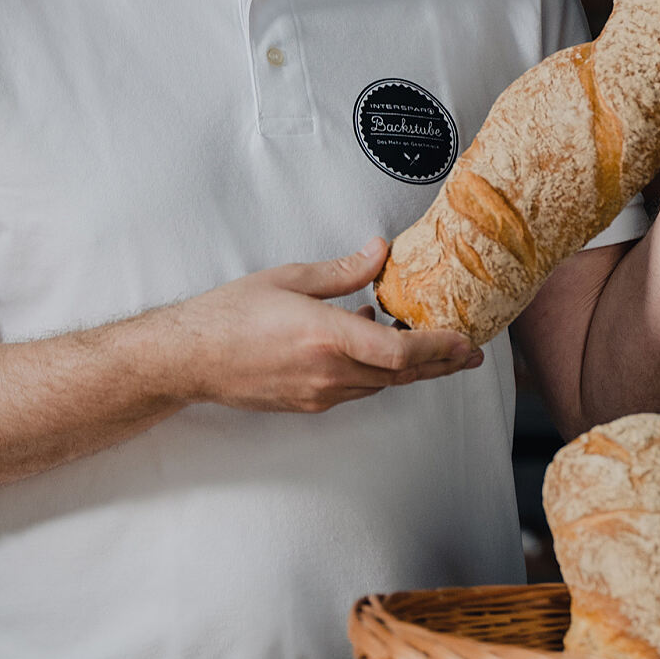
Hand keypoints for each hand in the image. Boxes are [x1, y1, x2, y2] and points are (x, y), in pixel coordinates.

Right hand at [170, 237, 481, 413]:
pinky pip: (355, 390)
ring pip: (380, 385)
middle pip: (400, 376)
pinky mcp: (308, 405)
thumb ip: (342, 271)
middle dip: (440, 364)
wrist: (190, 359)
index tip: (465, 341)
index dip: (438, 349)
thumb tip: (379, 253)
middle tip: (469, 354)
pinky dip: (374, 372)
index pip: (399, 353)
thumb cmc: (229, 316)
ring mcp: (318, 394)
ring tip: (426, 345)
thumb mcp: (289, 279)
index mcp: (325, 337)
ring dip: (406, 368)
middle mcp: (327, 373)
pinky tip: (374, 349)